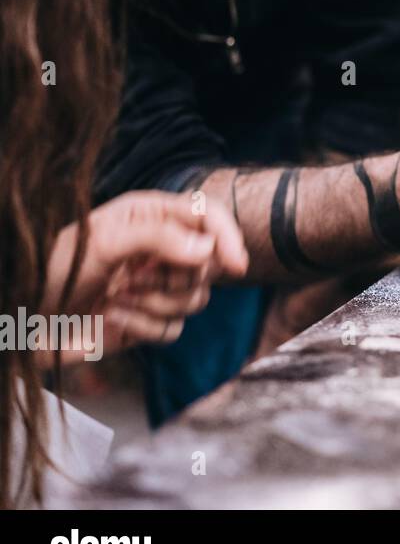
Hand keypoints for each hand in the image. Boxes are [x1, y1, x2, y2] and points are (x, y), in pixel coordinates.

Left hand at [40, 191, 248, 363]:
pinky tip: (113, 317)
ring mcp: (158, 285)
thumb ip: (158, 237)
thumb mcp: (102, 243)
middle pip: (209, 264)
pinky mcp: (151, 319)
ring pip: (196, 298)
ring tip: (117, 298)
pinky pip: (175, 328)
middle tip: (134, 279)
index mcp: (152, 215)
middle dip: (174, 277)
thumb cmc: (54, 270)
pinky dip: (145, 326)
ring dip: (156, 303)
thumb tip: (208, 248)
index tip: (233, 264)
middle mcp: (162, 247)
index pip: (208, 215)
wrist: (22, 320)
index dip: (227, 237)